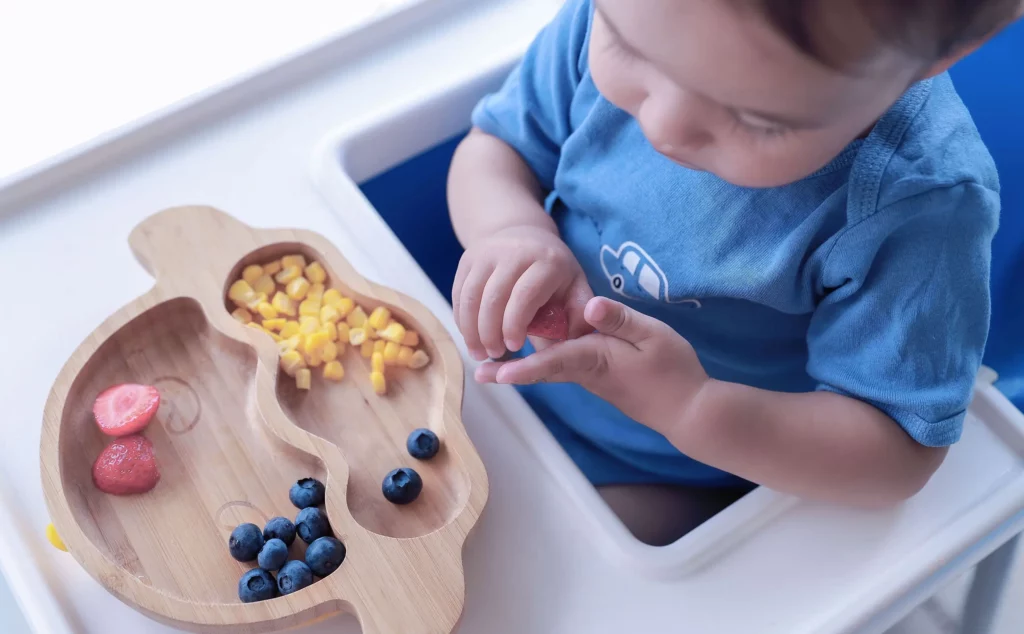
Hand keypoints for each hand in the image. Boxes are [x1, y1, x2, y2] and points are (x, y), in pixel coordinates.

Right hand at [452, 224, 592, 360]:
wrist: (526, 236)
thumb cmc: (555, 272)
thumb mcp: (576, 288)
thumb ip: (578, 317)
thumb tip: (574, 347)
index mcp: (546, 261)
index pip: (525, 294)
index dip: (515, 324)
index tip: (514, 348)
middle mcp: (514, 252)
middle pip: (493, 297)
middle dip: (490, 333)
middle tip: (495, 354)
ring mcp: (487, 253)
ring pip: (470, 296)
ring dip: (471, 330)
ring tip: (479, 353)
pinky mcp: (467, 259)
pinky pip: (459, 294)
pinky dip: (461, 319)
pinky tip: (470, 337)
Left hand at [475, 297, 708, 433]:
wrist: (687, 409)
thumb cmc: (673, 370)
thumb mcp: (652, 336)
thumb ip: (620, 320)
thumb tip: (588, 305)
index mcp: (595, 358)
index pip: (552, 361)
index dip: (523, 366)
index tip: (497, 372)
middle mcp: (586, 371)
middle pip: (542, 369)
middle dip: (511, 371)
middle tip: (480, 373)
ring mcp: (591, 377)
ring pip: (551, 369)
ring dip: (523, 367)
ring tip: (494, 365)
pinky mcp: (598, 377)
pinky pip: (563, 367)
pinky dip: (544, 362)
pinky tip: (535, 348)